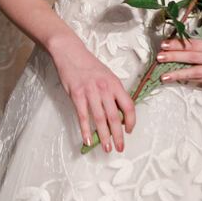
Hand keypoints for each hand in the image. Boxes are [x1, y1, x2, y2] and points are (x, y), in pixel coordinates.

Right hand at [49, 35, 134, 152]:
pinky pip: (83, 116)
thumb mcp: (107, 76)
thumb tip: (118, 114)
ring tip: (106, 148)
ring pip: (99, 119)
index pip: (128, 105)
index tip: (129, 131)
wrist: (71, 52)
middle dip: (118, 135)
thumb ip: (113, 93)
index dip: (131, 120)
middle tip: (120, 148)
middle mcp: (105, 88)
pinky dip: (85, 130)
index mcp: (115, 84)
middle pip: (114, 116)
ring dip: (103, 136)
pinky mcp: (77, 94)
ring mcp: (90, 91)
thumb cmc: (89, 65)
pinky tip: (87, 140)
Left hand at [155, 38, 201, 85]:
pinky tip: (177, 78)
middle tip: (160, 57)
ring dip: (178, 73)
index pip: (195, 45)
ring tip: (164, 76)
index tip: (164, 44)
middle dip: (175, 57)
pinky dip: (188, 79)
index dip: (179, 45)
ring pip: (196, 72)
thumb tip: (178, 40)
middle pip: (194, 58)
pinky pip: (201, 80)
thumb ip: (201, 41)